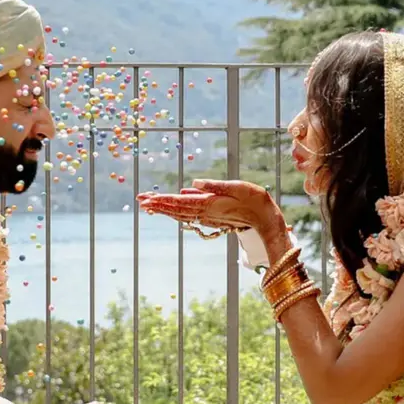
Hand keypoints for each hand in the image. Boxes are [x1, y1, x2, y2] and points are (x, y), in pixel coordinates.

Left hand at [138, 179, 282, 235]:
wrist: (265, 219)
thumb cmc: (254, 199)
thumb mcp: (236, 186)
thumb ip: (213, 186)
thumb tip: (191, 184)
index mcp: (208, 203)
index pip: (179, 202)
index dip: (161, 201)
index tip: (146, 200)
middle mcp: (204, 212)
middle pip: (175, 209)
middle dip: (156, 204)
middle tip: (139, 200)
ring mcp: (207, 217)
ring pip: (179, 213)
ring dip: (163, 209)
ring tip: (147, 205)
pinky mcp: (210, 217)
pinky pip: (188, 215)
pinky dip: (175, 212)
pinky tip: (168, 210)